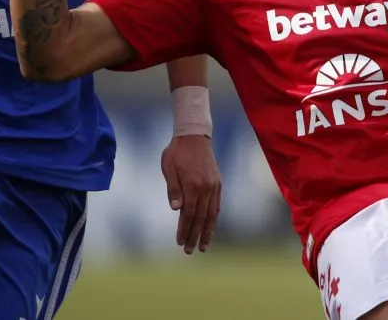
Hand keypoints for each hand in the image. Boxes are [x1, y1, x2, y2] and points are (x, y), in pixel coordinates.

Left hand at [160, 135, 221, 253]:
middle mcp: (206, 188)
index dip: (184, 229)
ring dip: (207, 232)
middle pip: (200, 218)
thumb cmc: (177, 152)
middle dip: (195, 236)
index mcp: (193, 185)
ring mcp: (214, 186)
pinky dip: (213, 219)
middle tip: (189, 251)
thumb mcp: (169, 167)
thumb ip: (173, 189)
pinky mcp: (218, 184)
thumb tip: (176, 209)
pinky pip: (217, 205)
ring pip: (211, 214)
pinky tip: (210, 227)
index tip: (179, 242)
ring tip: (204, 247)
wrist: (195, 136)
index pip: (188, 214)